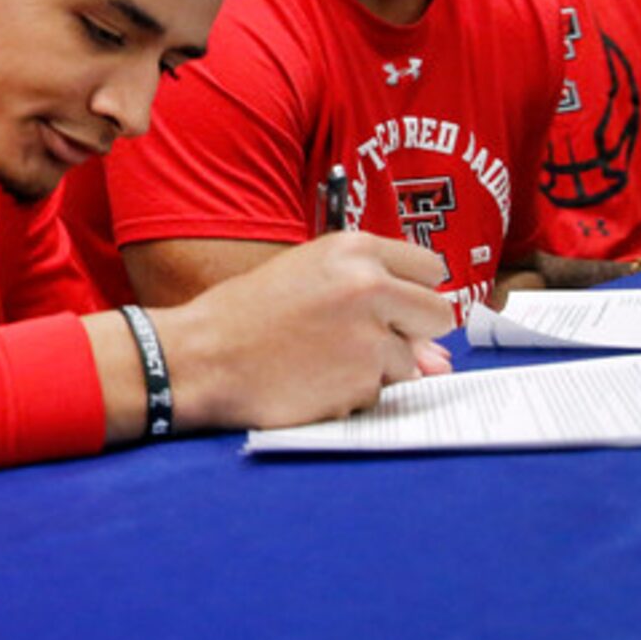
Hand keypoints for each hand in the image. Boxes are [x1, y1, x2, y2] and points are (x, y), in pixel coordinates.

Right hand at [153, 233, 455, 431]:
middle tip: (370, 338)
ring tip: (323, 358)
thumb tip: (430, 345)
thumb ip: (366, 290)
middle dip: (414, 332)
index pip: (430, 268)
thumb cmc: (244, 315)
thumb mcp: (305, 275)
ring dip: (376, 366)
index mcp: (353, 248)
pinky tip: (315, 379)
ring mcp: (371, 334)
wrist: (202, 356)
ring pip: (410, 360)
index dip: (414, 290)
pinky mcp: (364, 378)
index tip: (399, 304)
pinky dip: (355, 391)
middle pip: (438, 314)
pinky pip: (381, 390)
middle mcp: (369, 284)